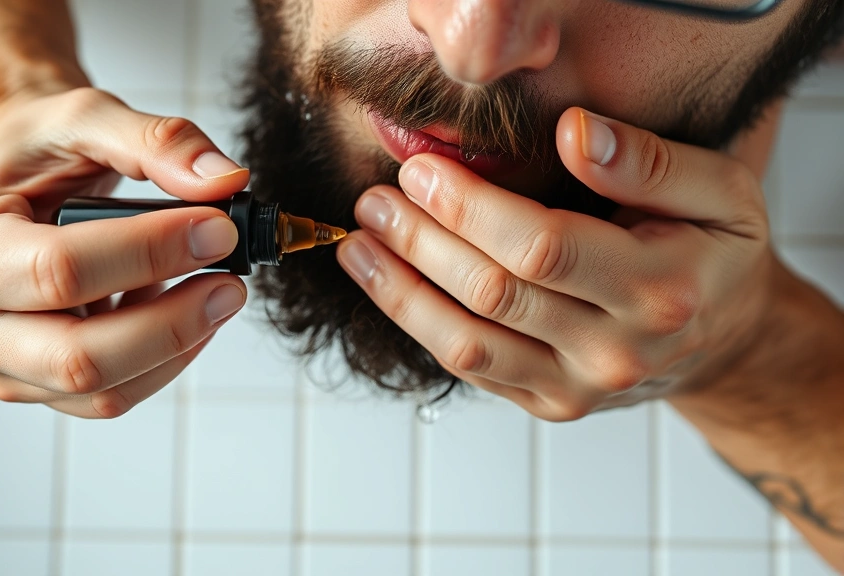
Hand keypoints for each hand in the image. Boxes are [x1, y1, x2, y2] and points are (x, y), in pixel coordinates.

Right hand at [0, 88, 250, 417]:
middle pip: (79, 357)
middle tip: (231, 283)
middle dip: (173, 324)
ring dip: (176, 345)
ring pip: (104, 389)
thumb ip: (157, 141)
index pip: (62, 271)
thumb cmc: (36, 154)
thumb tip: (224, 181)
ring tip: (213, 290)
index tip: (218, 228)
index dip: (150, 253)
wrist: (9, 186)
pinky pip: (114, 395)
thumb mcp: (84, 117)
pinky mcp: (37, 386)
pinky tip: (179, 310)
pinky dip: (163, 360)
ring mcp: (0, 366)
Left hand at [339, 107, 773, 419]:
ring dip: (401, 293)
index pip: (541, 248)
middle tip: (376, 200)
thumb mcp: (719, 192)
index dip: (469, 208)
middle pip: (493, 295)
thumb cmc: (714, 254)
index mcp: (658, 289)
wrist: (724, 340)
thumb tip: (574, 133)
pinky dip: (421, 325)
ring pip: (466, 346)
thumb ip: (649, 162)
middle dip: (422, 242)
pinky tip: (390, 285)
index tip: (421, 170)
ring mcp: (577, 388)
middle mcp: (615, 351)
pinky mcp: (548, 404)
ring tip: (359, 247)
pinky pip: (470, 369)